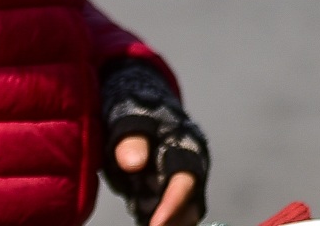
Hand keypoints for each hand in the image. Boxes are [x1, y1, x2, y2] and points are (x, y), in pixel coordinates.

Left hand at [99, 62, 209, 225]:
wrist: (136, 104)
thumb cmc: (134, 110)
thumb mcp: (127, 120)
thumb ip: (131, 140)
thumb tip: (134, 162)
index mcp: (186, 146)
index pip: (185, 181)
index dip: (173, 205)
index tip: (156, 225)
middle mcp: (190, 166)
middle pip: (192, 203)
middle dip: (174, 220)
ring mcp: (180, 181)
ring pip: (184, 212)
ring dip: (168, 221)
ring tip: (145, 222)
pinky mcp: (168, 192)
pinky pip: (169, 213)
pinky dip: (160, 220)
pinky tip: (143, 220)